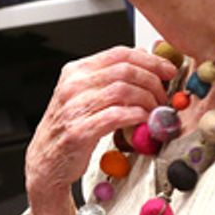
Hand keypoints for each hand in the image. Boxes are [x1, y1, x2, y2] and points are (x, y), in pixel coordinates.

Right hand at [26, 46, 175, 206]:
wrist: (46, 161)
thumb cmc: (68, 128)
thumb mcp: (83, 95)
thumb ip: (108, 78)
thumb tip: (143, 59)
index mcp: (75, 71)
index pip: (119, 53)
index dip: (150, 60)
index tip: (168, 70)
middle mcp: (73, 86)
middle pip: (125, 70)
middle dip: (153, 82)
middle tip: (164, 96)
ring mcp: (74, 108)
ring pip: (124, 91)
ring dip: (148, 101)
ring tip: (155, 111)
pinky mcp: (80, 131)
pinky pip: (117, 116)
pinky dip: (137, 117)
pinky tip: (144, 121)